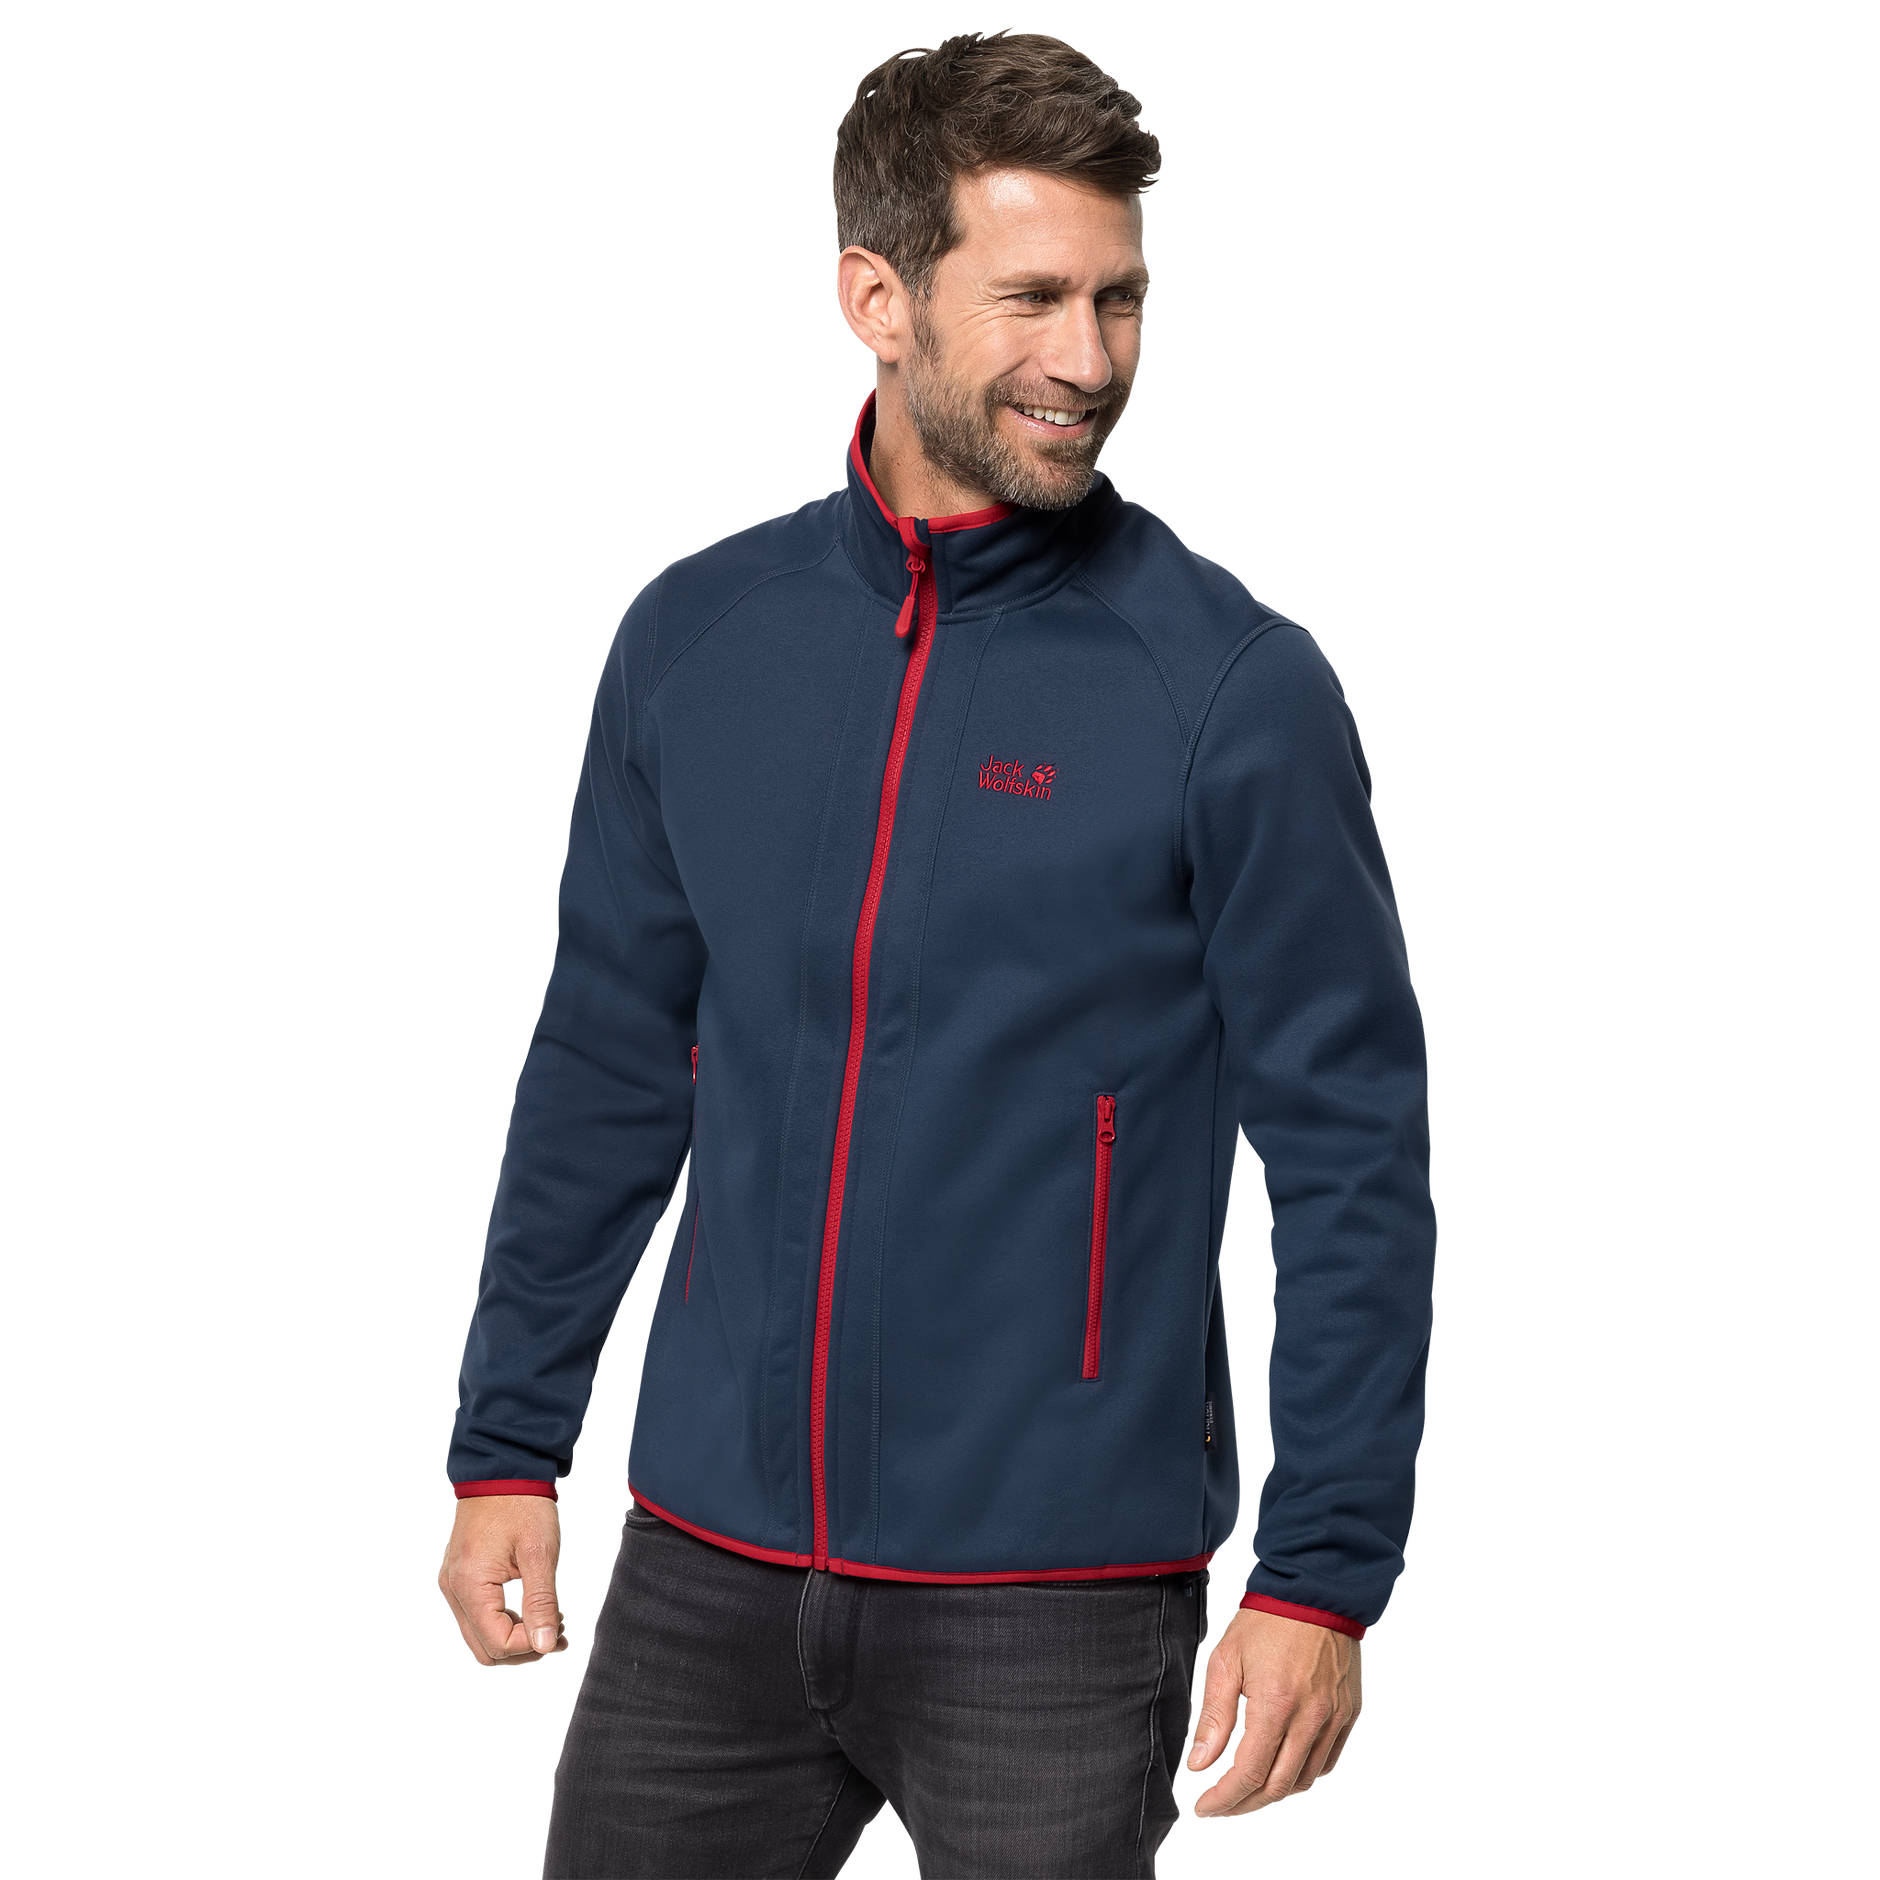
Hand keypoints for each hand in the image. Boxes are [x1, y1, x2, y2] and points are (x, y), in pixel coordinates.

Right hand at [435, 1495, 573, 1669]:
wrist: (502, 1465)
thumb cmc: (523, 1503)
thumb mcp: (540, 1552)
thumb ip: (541, 1602)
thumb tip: (547, 1646)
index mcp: (470, 1585)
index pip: (498, 1644)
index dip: (532, 1648)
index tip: (563, 1635)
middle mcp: (452, 1590)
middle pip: (484, 1650)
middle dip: (523, 1651)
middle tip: (559, 1637)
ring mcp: (452, 1584)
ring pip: (479, 1637)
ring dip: (515, 1638)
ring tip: (551, 1621)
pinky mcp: (459, 1576)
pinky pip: (477, 1616)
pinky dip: (504, 1621)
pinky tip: (532, 1607)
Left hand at [1185, 1606, 1364, 1818]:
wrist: (1317, 1589)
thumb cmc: (1267, 1620)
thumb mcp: (1226, 1659)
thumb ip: (1213, 1717)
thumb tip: (1198, 1765)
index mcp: (1275, 1706)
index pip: (1249, 1775)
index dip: (1224, 1800)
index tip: (1204, 1808)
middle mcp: (1310, 1720)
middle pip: (1277, 1788)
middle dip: (1244, 1805)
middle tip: (1221, 1806)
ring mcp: (1335, 1720)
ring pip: (1304, 1781)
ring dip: (1273, 1794)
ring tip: (1247, 1791)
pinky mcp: (1350, 1715)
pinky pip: (1328, 1764)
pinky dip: (1303, 1777)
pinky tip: (1283, 1771)